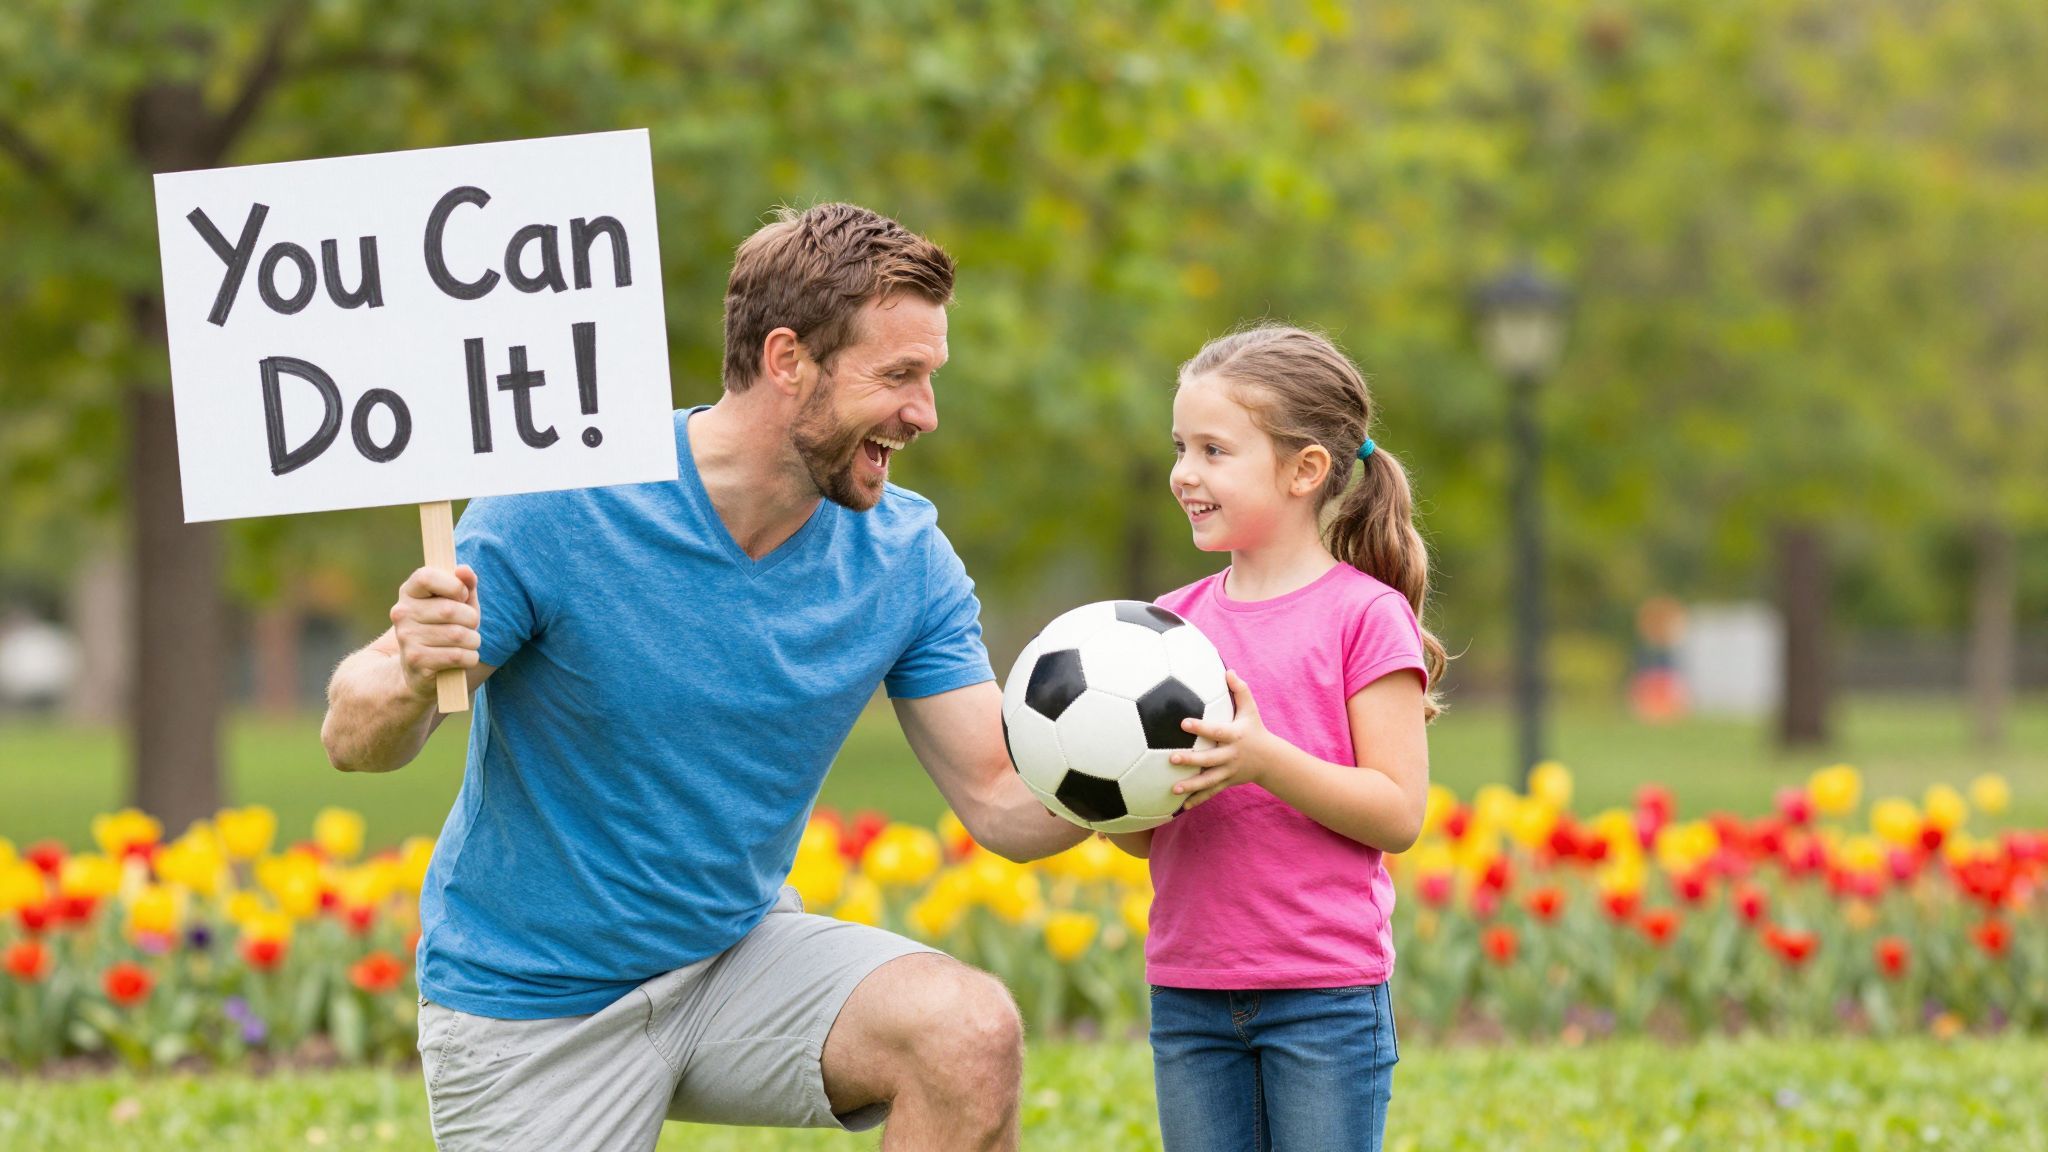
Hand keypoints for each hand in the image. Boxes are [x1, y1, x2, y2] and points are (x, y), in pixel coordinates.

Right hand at [388, 565, 480, 699]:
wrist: (420, 668)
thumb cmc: (445, 628)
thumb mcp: (457, 603)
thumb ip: (465, 584)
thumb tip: (464, 570)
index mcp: (409, 591)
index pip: (427, 576)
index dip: (453, 585)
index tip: (462, 596)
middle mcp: (402, 612)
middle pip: (450, 610)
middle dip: (471, 619)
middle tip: (471, 626)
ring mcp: (406, 637)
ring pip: (457, 635)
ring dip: (473, 641)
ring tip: (468, 643)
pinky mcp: (416, 660)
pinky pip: (456, 656)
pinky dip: (470, 658)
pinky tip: (464, 658)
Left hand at [1169, 670, 1268, 810]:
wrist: (1270, 759)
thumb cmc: (1255, 729)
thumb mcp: (1251, 709)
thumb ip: (1240, 690)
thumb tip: (1228, 670)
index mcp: (1234, 736)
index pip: (1216, 731)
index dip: (1200, 727)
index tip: (1183, 722)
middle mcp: (1231, 755)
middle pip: (1209, 759)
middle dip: (1191, 760)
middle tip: (1171, 758)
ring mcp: (1229, 772)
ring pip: (1209, 781)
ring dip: (1191, 786)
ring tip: (1173, 789)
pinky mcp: (1227, 783)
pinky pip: (1211, 793)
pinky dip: (1197, 800)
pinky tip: (1180, 807)